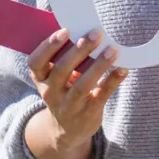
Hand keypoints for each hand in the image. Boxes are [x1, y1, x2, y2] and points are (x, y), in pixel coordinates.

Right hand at [27, 28, 127, 149]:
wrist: (68, 130)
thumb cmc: (65, 90)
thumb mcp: (57, 78)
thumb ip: (65, 57)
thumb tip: (86, 27)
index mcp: (41, 78)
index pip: (35, 62)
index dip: (48, 46)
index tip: (65, 30)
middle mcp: (51, 93)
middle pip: (62, 70)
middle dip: (79, 50)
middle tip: (96, 33)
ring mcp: (69, 106)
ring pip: (81, 86)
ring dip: (98, 66)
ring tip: (112, 50)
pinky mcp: (87, 114)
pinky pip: (100, 96)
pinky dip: (112, 81)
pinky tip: (123, 69)